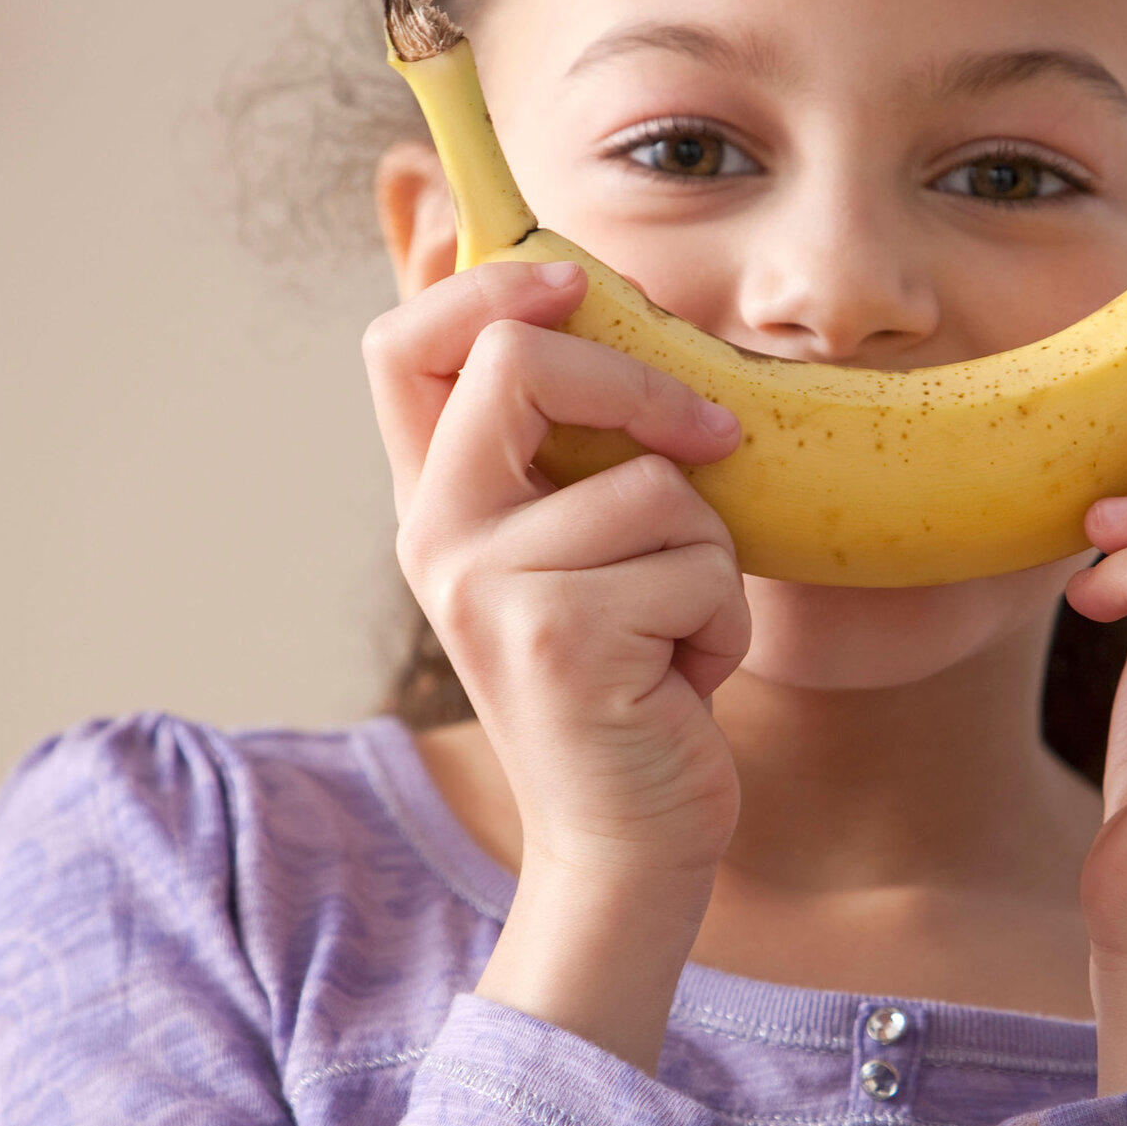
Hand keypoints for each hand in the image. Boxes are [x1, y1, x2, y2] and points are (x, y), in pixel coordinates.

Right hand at [363, 258, 747, 1065]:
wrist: (629, 842)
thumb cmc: (633, 684)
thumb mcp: (589, 551)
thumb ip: (574, 449)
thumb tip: (583, 292)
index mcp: (441, 503)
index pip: (403, 344)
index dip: (487, 283)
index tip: (575, 284)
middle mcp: (439, 538)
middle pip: (520, 362)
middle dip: (644, 384)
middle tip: (712, 439)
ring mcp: (490, 588)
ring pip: (656, 484)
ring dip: (710, 559)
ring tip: (675, 632)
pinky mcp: (561, 640)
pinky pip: (697, 566)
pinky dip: (723, 625)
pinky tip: (681, 680)